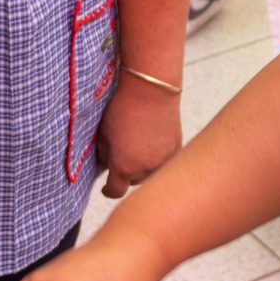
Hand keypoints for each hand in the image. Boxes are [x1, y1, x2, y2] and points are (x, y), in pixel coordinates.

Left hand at [95, 74, 180, 198]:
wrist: (151, 89)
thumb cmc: (122, 108)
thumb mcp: (104, 133)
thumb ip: (102, 154)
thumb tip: (103, 165)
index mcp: (123, 168)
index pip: (115, 191)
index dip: (108, 190)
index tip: (106, 187)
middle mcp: (145, 170)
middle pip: (133, 182)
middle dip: (126, 174)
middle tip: (122, 158)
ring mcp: (163, 161)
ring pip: (150, 174)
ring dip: (143, 167)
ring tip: (138, 149)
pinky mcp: (176, 149)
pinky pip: (165, 162)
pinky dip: (158, 157)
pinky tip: (152, 143)